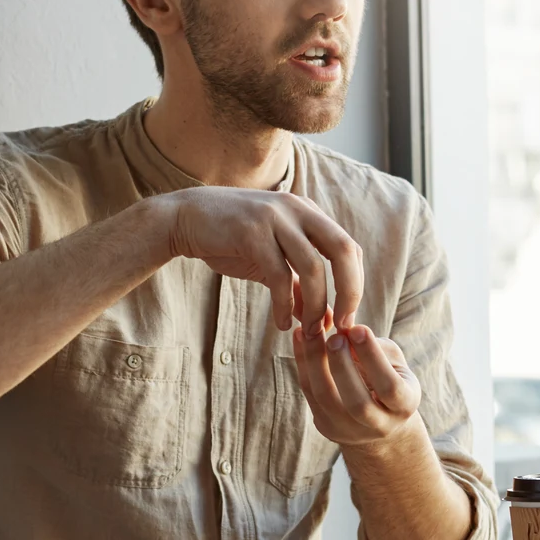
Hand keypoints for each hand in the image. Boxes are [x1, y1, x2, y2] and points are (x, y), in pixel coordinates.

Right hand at [157, 188, 362, 331]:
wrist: (185, 219)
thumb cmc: (230, 239)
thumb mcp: (270, 259)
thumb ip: (297, 283)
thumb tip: (318, 317)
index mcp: (307, 213)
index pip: (349, 248)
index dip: (355, 284)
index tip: (346, 317)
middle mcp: (297, 210)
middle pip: (343, 250)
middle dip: (349, 291)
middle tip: (343, 324)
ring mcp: (275, 219)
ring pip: (313, 267)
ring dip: (316, 305)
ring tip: (309, 330)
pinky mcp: (251, 233)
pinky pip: (279, 276)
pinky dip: (284, 305)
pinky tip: (281, 323)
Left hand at [290, 318, 420, 447]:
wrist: (379, 417)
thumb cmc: (390, 377)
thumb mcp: (394, 363)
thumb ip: (377, 348)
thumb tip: (347, 332)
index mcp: (403, 406)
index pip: (389, 386)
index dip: (373, 357)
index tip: (358, 329)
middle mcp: (379, 425)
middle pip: (356, 402)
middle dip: (342, 366)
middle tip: (334, 337)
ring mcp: (350, 431)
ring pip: (326, 398)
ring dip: (315, 362)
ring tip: (310, 332)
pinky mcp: (326, 427)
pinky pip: (309, 393)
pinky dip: (302, 363)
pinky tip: (301, 338)